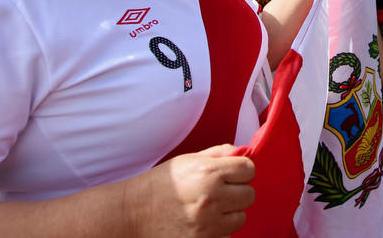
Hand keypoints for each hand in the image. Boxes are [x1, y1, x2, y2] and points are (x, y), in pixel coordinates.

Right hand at [131, 144, 255, 237]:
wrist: (133, 213)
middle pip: (249, 195)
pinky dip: (220, 231)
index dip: (241, 170)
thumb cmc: (161, 183)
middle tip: (221, 192)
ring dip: (230, 213)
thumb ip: (219, 154)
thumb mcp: (188, 160)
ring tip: (211, 209)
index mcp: (209, 172)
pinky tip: (204, 223)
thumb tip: (243, 153)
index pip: (249, 169)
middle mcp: (211, 198)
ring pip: (241, 218)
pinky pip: (227, 236)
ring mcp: (207, 223)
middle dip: (238, 192)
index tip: (232, 174)